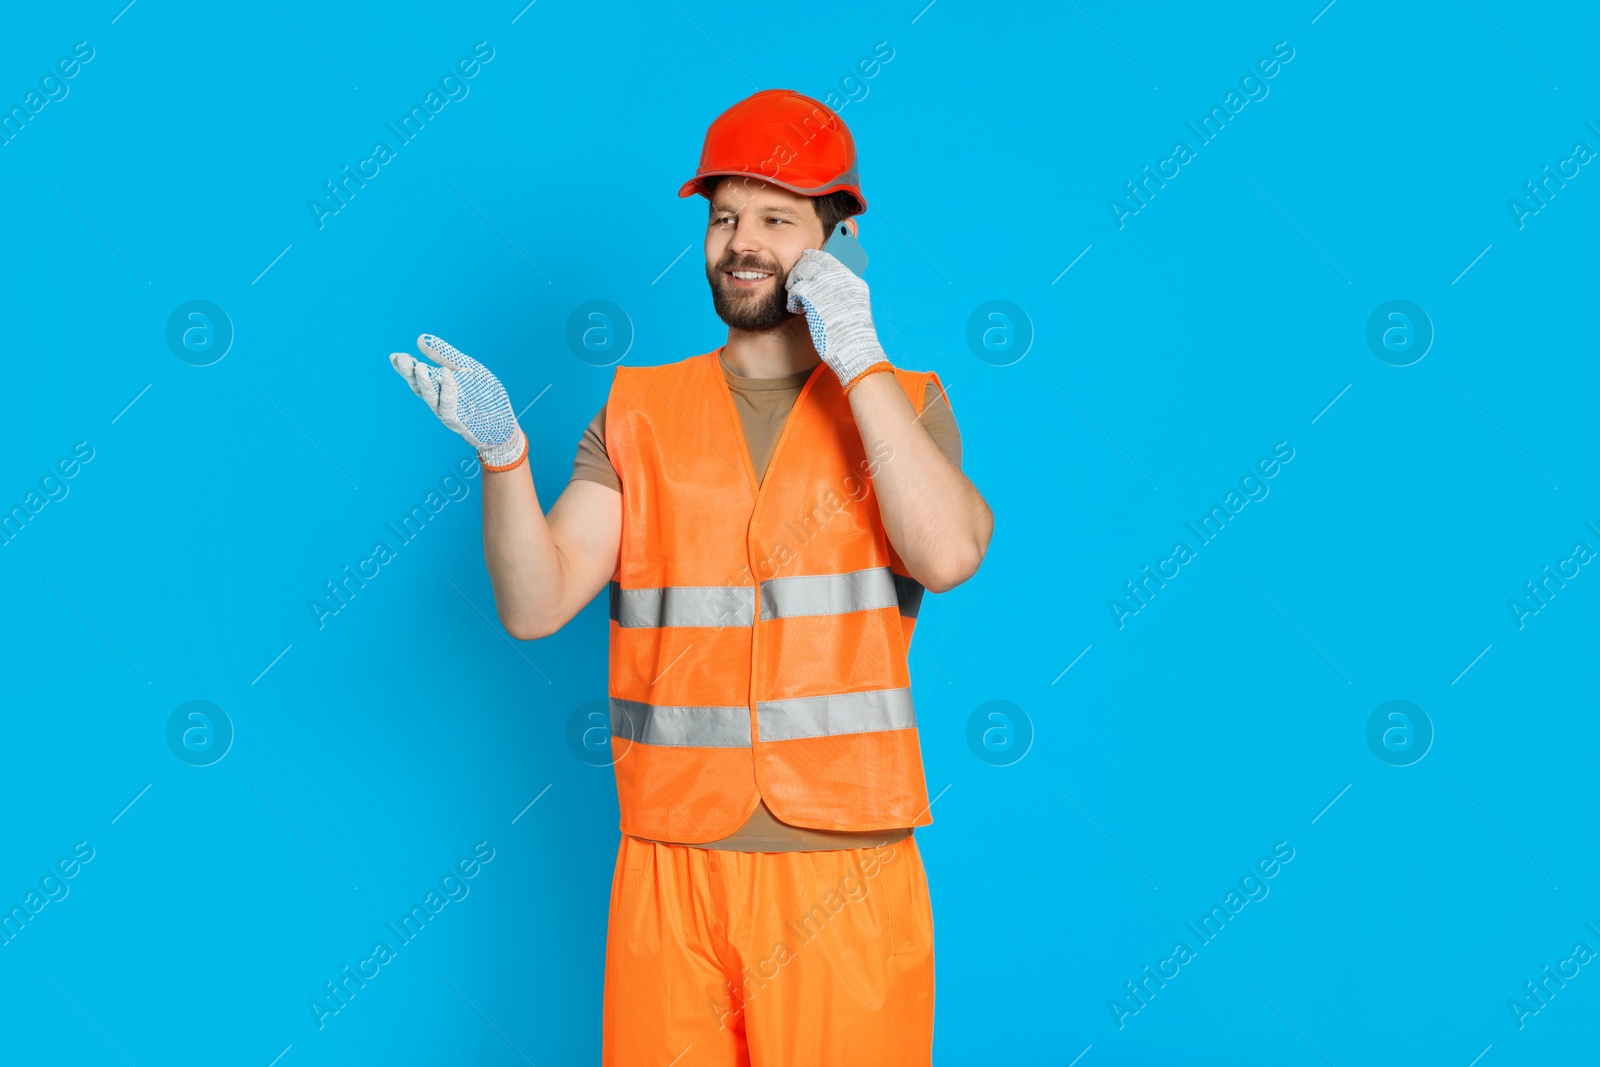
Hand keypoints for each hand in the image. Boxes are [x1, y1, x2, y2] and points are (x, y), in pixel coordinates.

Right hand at [389, 334, 527, 469]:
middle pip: (418, 386)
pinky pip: (450, 404)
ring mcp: (447, 411)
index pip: (416, 376)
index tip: (394, 356)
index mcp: (437, 387)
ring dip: (424, 382)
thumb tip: (420, 339)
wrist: (503, 423)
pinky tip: (447, 373)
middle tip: (401, 359)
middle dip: (409, 373)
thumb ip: (445, 355)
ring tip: (418, 366)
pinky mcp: (460, 420)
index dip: (404, 367)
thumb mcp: (466, 368)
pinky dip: (448, 388)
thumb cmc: (483, 394)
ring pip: (431, 397)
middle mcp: (438, 400)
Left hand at [785, 247, 891, 391]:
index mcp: (853, 281)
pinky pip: (796, 289)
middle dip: (802, 269)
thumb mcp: (854, 309)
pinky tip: (795, 309)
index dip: (816, 261)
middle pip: (815, 260)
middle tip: (796, 281)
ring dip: (795, 281)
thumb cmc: (852, 338)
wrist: (854, 349)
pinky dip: (793, 299)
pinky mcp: (813, 296)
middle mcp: (840, 278)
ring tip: (794, 295)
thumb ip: (843, 296)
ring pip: (802, 270)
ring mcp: (826, 285)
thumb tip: (828, 296)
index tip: (807, 266)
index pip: (830, 259)